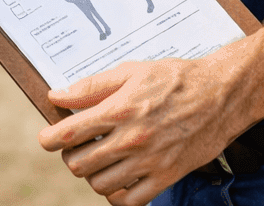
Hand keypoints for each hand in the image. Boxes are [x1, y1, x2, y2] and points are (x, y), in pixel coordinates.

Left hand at [38, 58, 243, 204]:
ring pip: (101, 184)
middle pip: (81, 163)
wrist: (219, 95)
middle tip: (75, 146)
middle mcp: (131, 139)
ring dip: (91, 174)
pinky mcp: (166, 178)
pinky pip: (130, 201)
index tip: (45, 139)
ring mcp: (149, 162)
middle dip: (70, 156)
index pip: (72, 132)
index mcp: (119, 109)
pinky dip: (116, 195)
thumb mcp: (129, 71)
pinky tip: (116, 178)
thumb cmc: (173, 78)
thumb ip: (91, 87)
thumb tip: (57, 96)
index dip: (51, 139)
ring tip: (96, 159)